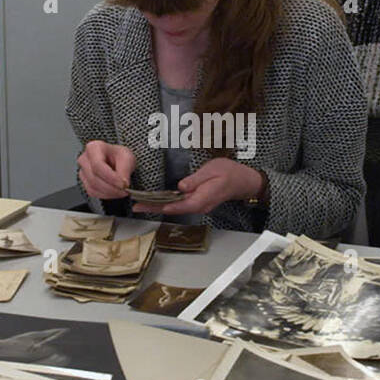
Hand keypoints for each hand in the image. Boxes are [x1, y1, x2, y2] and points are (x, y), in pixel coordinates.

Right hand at [77, 140, 135, 199]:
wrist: (116, 160)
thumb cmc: (118, 156)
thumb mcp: (127, 157)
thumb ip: (125, 170)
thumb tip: (123, 184)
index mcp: (93, 148)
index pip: (98, 165)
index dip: (111, 177)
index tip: (123, 185)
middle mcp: (84, 159)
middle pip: (94, 178)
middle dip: (112, 188)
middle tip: (125, 190)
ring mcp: (82, 172)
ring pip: (93, 188)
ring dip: (110, 193)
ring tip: (122, 191)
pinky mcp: (84, 183)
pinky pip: (93, 193)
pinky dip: (106, 195)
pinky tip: (114, 192)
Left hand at [132, 158, 262, 214]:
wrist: (242, 180)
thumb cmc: (229, 173)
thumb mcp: (212, 170)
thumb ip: (196, 179)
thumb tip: (181, 186)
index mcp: (202, 198)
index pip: (179, 204)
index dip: (163, 205)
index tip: (149, 205)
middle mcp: (199, 205)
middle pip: (173, 208)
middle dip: (154, 207)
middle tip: (136, 206)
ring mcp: (198, 204)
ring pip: (174, 207)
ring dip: (158, 205)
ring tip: (141, 204)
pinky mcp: (197, 201)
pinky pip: (179, 204)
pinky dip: (166, 202)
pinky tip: (156, 201)